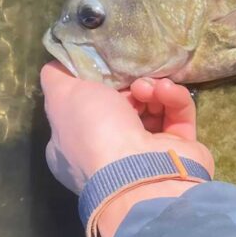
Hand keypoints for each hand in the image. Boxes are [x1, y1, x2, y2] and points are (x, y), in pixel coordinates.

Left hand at [40, 62, 214, 236]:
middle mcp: (109, 153)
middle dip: (128, 87)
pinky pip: (177, 116)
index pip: (83, 111)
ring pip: (152, 108)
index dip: (94, 88)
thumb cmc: (94, 134)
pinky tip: (167, 91)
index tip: (104, 71)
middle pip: (121, 106)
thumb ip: (56, 77)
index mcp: (75, 146)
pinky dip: (173, 100)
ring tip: (150, 87)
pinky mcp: (179, 149)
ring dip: (152, 90)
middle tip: (133, 79)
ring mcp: (146, 154)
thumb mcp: (63, 96)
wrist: (141, 173)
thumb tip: (58, 63)